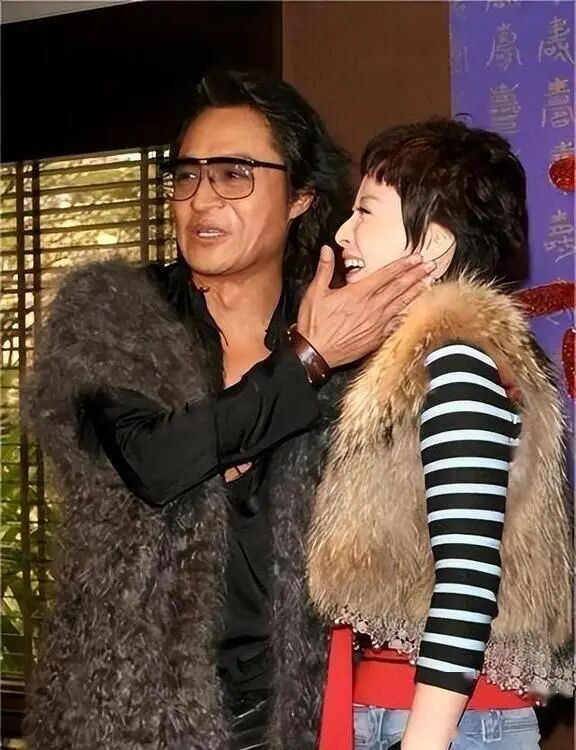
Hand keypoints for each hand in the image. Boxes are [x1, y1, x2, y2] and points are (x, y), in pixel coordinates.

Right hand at [297, 246, 433, 367]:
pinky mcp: (376, 338)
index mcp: (357, 293)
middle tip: (431, 265)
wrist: (315, 353)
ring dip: (416, 292)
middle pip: (399, 288)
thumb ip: (324, 270)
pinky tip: (414, 310)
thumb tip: (327, 250)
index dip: (402, 265)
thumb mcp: (314, 293)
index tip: (416, 257)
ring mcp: (376, 324)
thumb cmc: (314, 324)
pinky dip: (406, 315)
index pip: (385, 275)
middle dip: (416, 275)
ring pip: (401, 304)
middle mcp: (371, 307)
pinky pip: (396, 324)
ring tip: (429, 282)